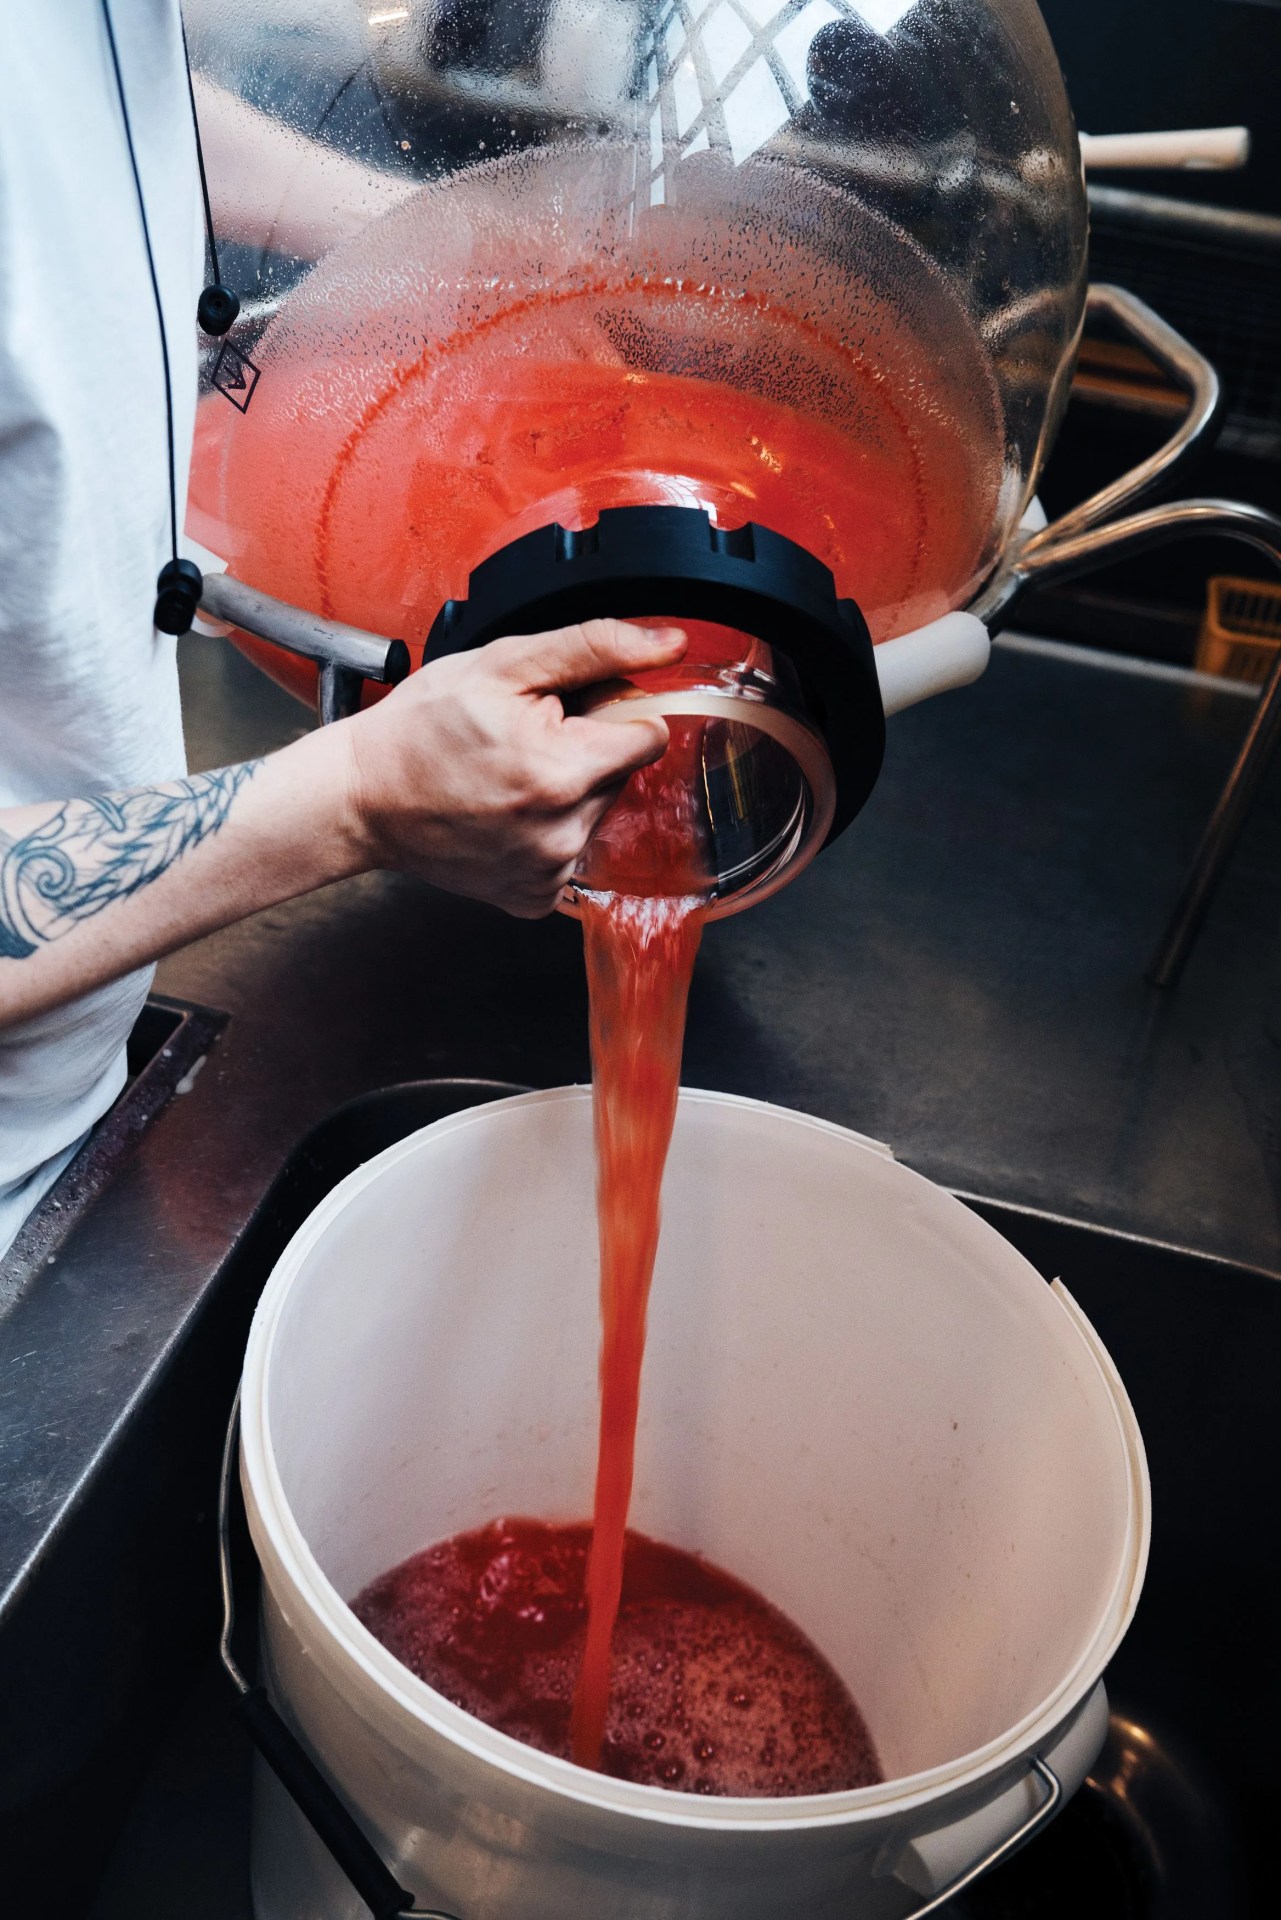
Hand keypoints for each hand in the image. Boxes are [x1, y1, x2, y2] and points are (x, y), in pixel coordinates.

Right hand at [339, 620, 685, 916]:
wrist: (361, 797)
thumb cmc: (420, 727)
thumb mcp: (504, 664)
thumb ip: (595, 649)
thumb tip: (669, 644)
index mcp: (565, 771)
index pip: (649, 733)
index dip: (610, 710)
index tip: (562, 708)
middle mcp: (565, 833)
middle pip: (621, 774)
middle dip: (584, 748)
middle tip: (521, 739)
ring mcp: (550, 872)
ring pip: (596, 812)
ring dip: (565, 790)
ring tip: (504, 775)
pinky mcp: (535, 897)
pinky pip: (568, 852)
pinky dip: (545, 830)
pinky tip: (501, 813)